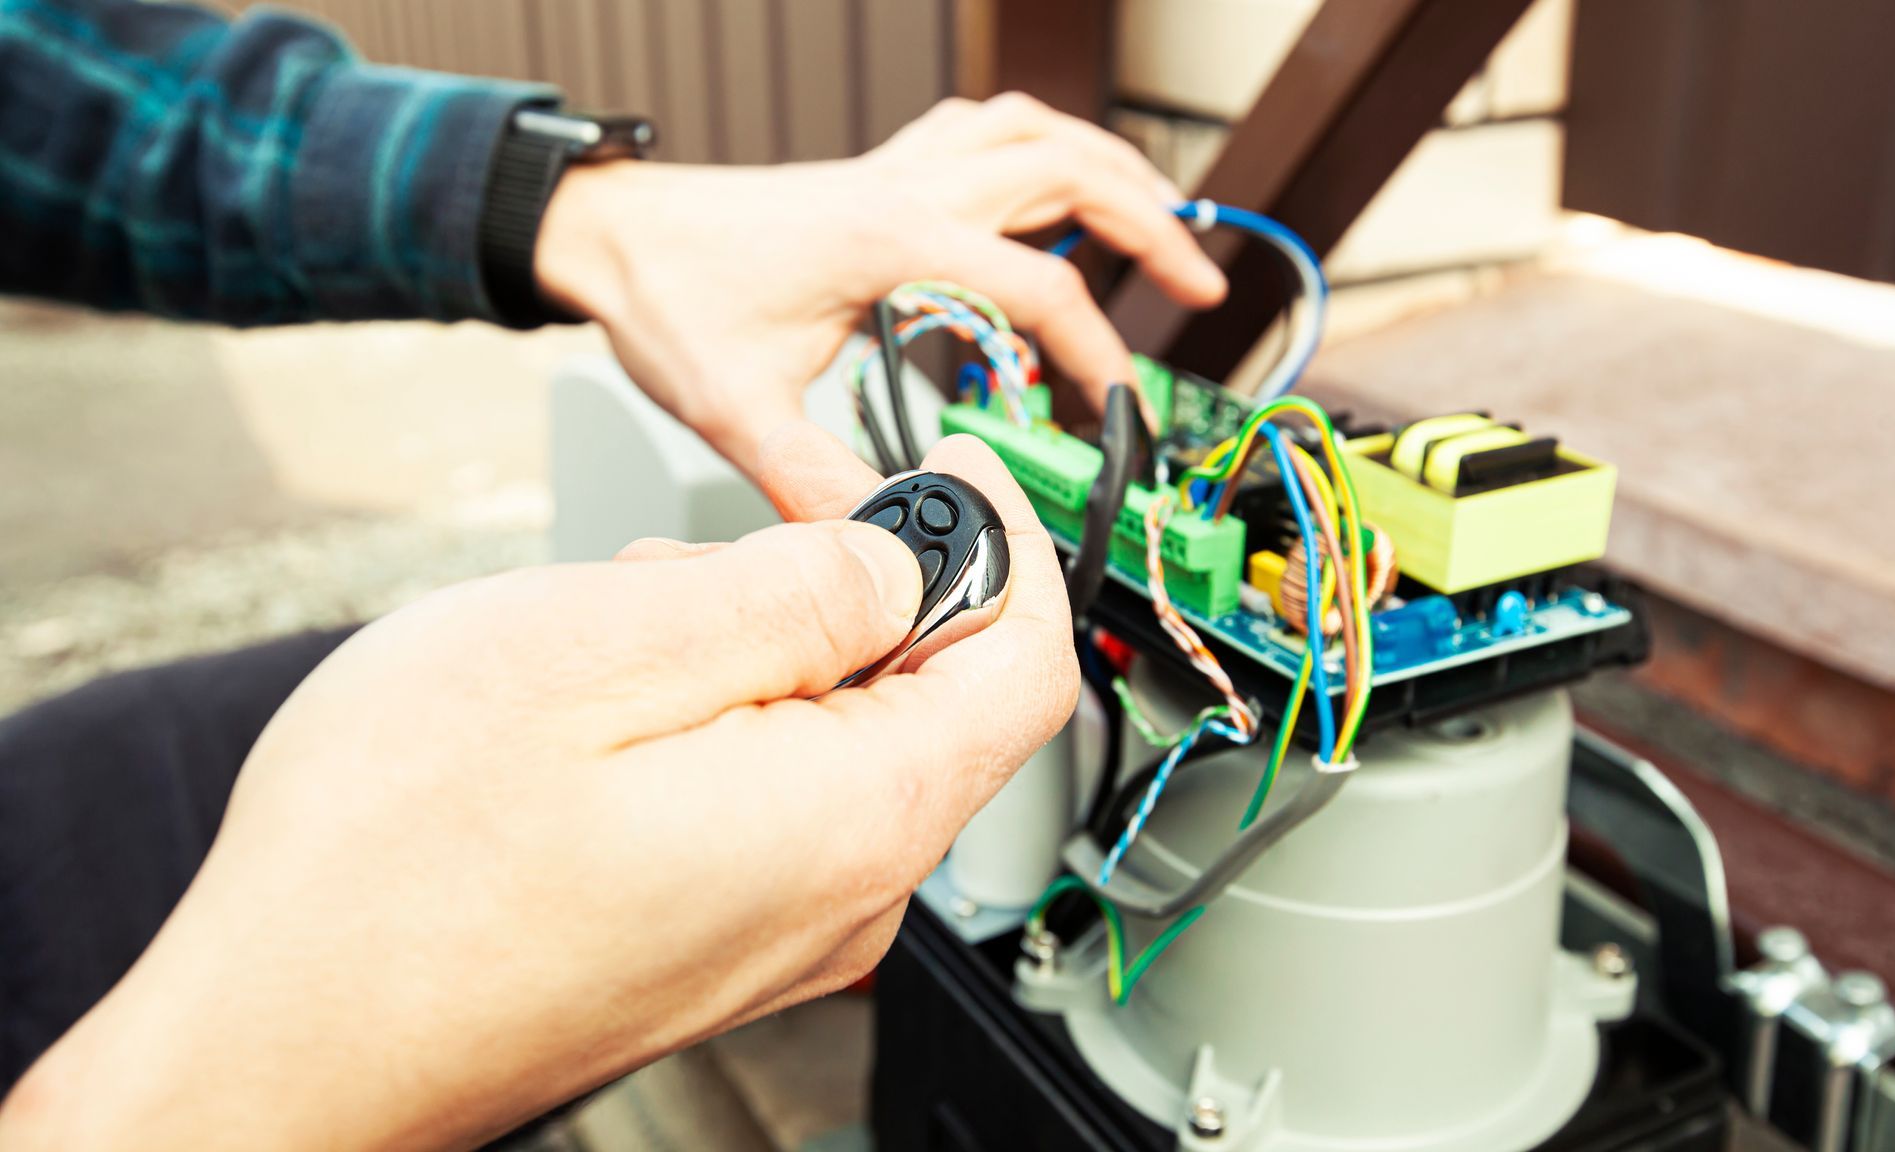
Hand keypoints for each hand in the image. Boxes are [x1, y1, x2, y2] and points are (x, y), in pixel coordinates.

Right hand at [0, 428, 1074, 1150]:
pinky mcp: (714, 948)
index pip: (1021, 666)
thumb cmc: (394, 868)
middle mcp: (843, 898)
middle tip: (707, 552)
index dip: (1007, 541)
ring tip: (616, 635)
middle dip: (846, 592)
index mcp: (853, 816)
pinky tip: (604, 712)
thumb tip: (898, 559)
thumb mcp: (593, 650)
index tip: (958, 461)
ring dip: (761, 655)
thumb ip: (788, 592)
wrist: (275, 1049)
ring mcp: (781, 938)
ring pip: (837, 744)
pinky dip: (722, 723)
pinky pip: (774, 804)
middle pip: (929, 701)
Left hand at [534, 93, 1226, 468]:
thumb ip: (816, 481)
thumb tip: (889, 535)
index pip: (1038, 288)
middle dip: (1150, 225)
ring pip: (1037, 133)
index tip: (1113, 409)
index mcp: (892, 241)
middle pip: (1069, 173)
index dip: (1094, 352)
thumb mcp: (738, 407)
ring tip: (1161, 221)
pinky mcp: (881, 174)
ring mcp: (898, 171)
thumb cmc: (667, 295)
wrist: (608, 230)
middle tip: (1200, 288)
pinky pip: (987, 132)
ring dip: (1109, 169)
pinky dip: (1041, 150)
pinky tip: (1052, 186)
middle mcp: (908, 190)